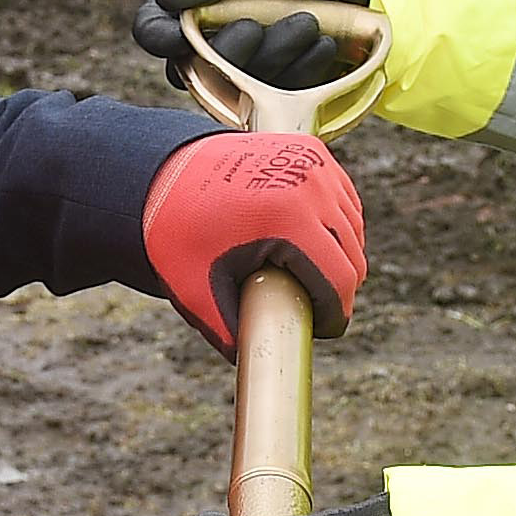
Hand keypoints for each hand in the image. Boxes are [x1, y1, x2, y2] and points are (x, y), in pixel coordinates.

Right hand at [134, 0, 373, 93]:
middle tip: (262, 23)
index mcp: (196, 6)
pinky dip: (301, 71)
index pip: (154, 28)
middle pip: (193, 69)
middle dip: (232, 49)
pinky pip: (276, 101)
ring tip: (309, 23)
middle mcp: (212, 46)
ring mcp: (244, 76)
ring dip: (275, 55)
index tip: (177, 38)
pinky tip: (323, 46)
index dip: (157, 36)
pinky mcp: (276, 99)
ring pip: (236, 88)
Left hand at [141, 130, 366, 353]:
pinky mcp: (312, 151)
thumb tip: (256, 364)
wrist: (161, 172)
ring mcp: (313, 164)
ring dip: (338, 257)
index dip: (333, 316)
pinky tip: (309, 243)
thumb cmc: (177, 234)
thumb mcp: (197, 292)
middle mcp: (309, 185)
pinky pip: (342, 201)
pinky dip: (334, 225)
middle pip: (353, 257)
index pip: (340, 281)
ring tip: (306, 276)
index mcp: (287, 218)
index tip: (320, 331)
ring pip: (352, 230)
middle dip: (337, 290)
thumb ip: (229, 334)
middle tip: (310, 309)